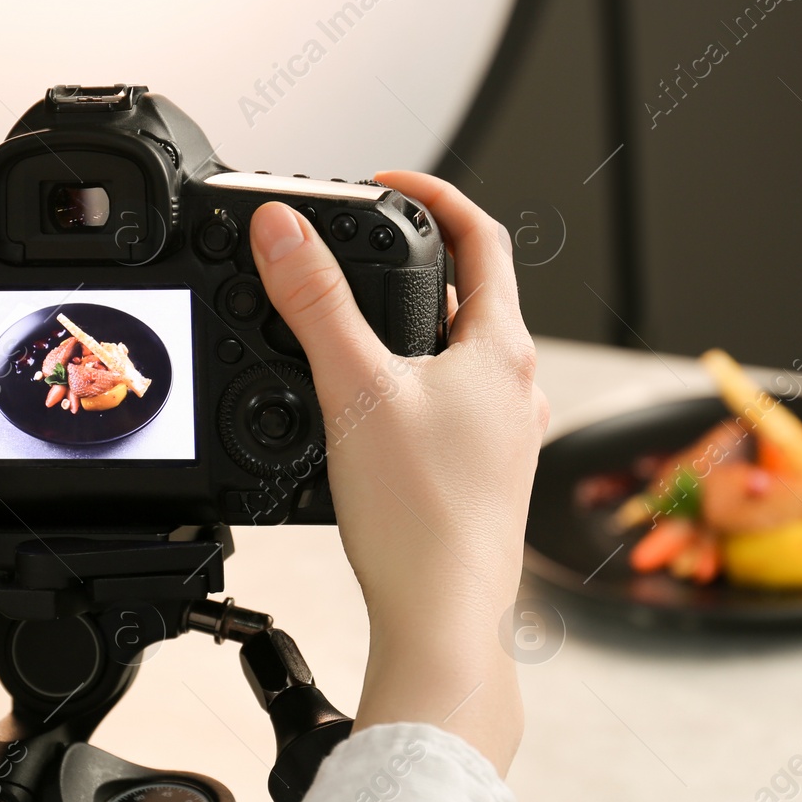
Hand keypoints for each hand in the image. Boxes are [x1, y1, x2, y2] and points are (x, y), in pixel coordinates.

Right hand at [247, 172, 547, 774]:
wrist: (445, 619)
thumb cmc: (420, 519)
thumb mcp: (353, 390)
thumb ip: (315, 303)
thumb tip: (283, 229)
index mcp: (502, 351)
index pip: (482, 236)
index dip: (433, 194)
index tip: (386, 183)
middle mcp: (518, 388)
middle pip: (476, 295)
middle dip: (417, 265)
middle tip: (361, 254)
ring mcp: (508, 436)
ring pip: (465, 355)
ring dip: (419, 328)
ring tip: (361, 329)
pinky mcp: (487, 477)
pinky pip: (457, 407)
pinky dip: (419, 387)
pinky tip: (379, 414)